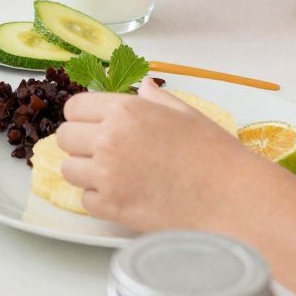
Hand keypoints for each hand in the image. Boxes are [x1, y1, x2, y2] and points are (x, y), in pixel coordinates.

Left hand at [56, 79, 253, 229]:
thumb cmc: (215, 155)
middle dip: (80, 143)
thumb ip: (157, 100)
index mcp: (126, 110)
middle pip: (64, 138)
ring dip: (85, 171)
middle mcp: (109, 139)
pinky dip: (98, 199)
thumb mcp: (187, 114)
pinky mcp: (111, 208)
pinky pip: (85, 200)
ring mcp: (107, 175)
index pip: (75, 107)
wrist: (230, 198)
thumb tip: (143, 87)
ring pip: (69, 170)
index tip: (95, 125)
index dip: (83, 116)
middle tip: (103, 151)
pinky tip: (123, 194)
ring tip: (114, 175)